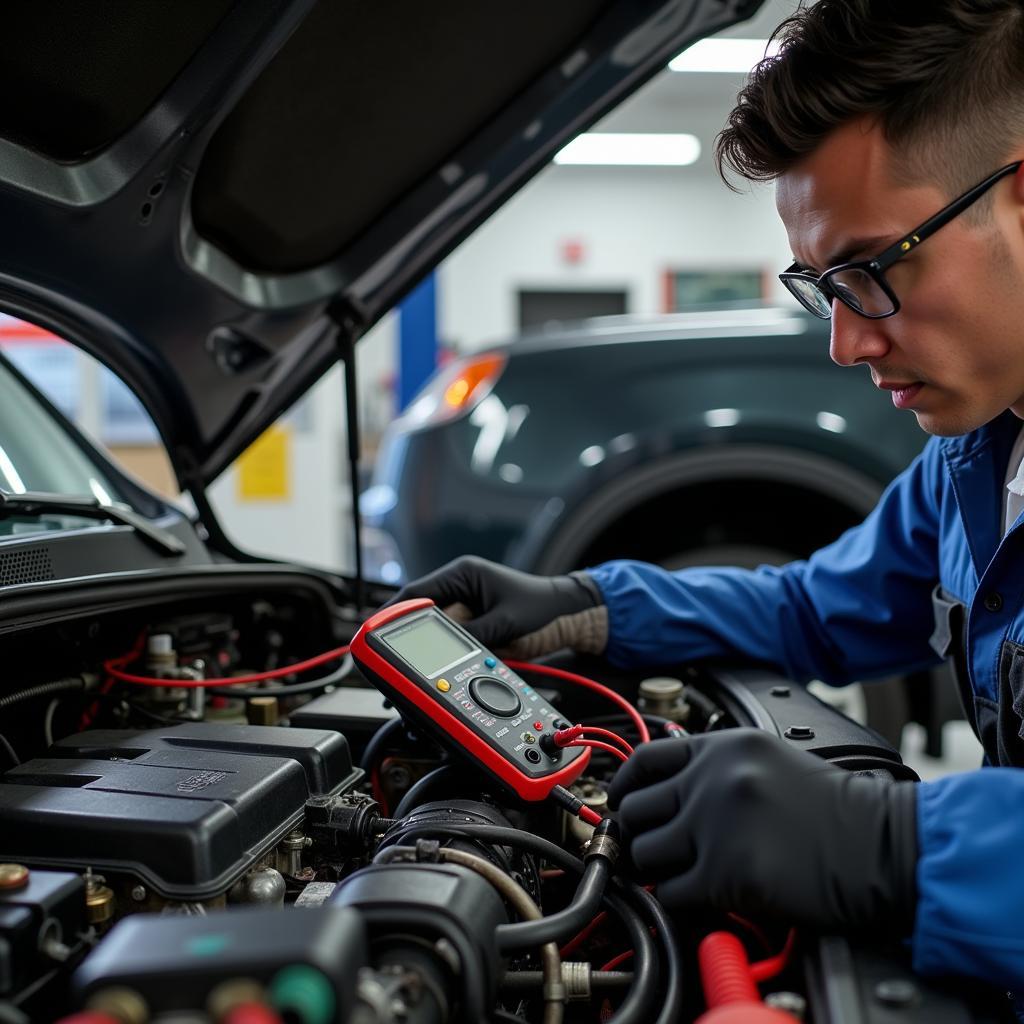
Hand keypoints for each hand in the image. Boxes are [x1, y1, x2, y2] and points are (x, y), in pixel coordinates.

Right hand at [390, 556, 606, 657]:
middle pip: (420, 614)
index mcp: (463, 574)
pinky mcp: (473, 625)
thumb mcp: (506, 622)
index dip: (393, 612)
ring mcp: (465, 607)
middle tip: (385, 657)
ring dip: (425, 649)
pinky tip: (435, 670)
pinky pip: (450, 641)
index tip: (374, 629)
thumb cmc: (543, 607)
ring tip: (408, 670)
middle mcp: (459, 588)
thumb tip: (444, 651)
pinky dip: (443, 655)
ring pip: (433, 631)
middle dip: (405, 636)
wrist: (568, 616)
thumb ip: (474, 634)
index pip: (417, 592)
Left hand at [608, 729, 917, 930]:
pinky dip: (685, 901)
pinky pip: (674, 894)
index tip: (622, 805)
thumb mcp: (769, 761)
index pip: (644, 760)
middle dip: (642, 834)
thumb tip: (662, 796)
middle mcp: (712, 780)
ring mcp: (716, 825)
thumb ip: (714, 770)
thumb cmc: (837, 810)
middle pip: (636, 810)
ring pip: (648, 854)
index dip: (625, 786)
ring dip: (663, 870)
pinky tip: (713, 896)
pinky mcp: (727, 873)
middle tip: (657, 850)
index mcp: (722, 747)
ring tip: (693, 874)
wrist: (884, 846)